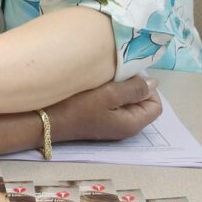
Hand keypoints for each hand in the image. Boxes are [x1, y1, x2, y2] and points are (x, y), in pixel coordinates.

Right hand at [46, 75, 161, 142]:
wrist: (46, 119)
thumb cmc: (78, 107)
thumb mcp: (109, 94)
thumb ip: (134, 88)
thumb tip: (154, 83)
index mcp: (132, 123)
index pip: (155, 104)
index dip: (148, 88)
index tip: (129, 75)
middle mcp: (126, 126)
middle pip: (142, 103)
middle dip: (133, 86)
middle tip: (115, 75)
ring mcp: (112, 123)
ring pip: (127, 101)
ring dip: (120, 88)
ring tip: (105, 79)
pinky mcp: (100, 119)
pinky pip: (114, 104)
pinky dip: (109, 93)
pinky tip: (97, 86)